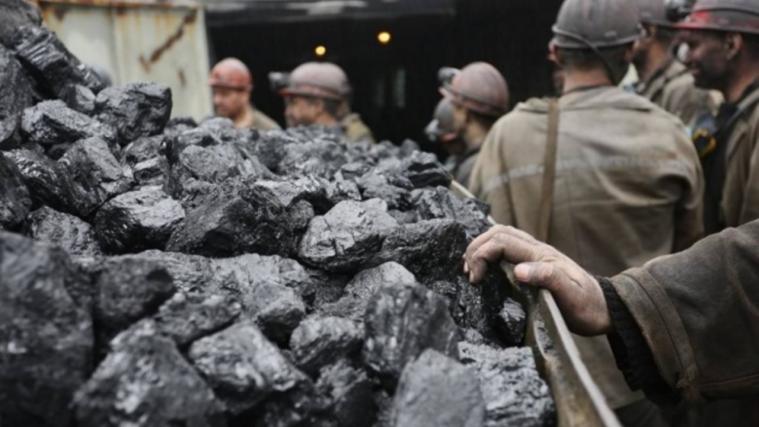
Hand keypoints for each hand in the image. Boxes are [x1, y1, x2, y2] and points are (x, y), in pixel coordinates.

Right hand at [463, 225, 611, 335]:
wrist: (604, 308)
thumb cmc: (586, 305)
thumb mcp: (570, 295)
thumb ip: (547, 279)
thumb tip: (518, 270)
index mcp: (541, 255)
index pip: (502, 241)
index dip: (481, 255)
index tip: (474, 280)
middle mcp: (536, 249)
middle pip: (498, 232)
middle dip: (476, 248)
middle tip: (468, 273)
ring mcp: (534, 254)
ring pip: (501, 236)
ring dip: (481, 247)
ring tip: (471, 269)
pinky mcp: (533, 262)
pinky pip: (506, 247)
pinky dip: (489, 251)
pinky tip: (484, 268)